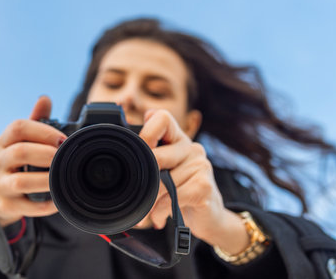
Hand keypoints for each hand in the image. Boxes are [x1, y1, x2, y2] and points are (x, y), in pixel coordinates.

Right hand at [0, 96, 65, 225]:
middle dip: (46, 154)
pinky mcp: (5, 206)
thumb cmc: (15, 162)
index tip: (63, 138)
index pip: (18, 127)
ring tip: (63, 177)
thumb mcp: (20, 141)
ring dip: (46, 180)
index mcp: (3, 141)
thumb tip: (45, 99)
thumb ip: (35, 121)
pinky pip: (26, 207)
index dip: (43, 131)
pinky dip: (44, 204)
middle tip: (64, 157)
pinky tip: (58, 199)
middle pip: (20, 152)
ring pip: (20, 182)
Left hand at [136, 109, 249, 254]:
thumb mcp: (165, 173)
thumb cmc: (182, 192)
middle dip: (142, 181)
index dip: (146, 133)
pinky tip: (160, 218)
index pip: (161, 117)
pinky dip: (160, 211)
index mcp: (178, 140)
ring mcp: (200, 165)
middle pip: (156, 156)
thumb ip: (151, 157)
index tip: (138, 154)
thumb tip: (126, 132)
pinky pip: (172, 197)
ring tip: (146, 213)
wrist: (210, 218)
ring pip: (162, 182)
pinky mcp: (204, 186)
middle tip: (134, 196)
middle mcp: (191, 148)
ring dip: (149, 203)